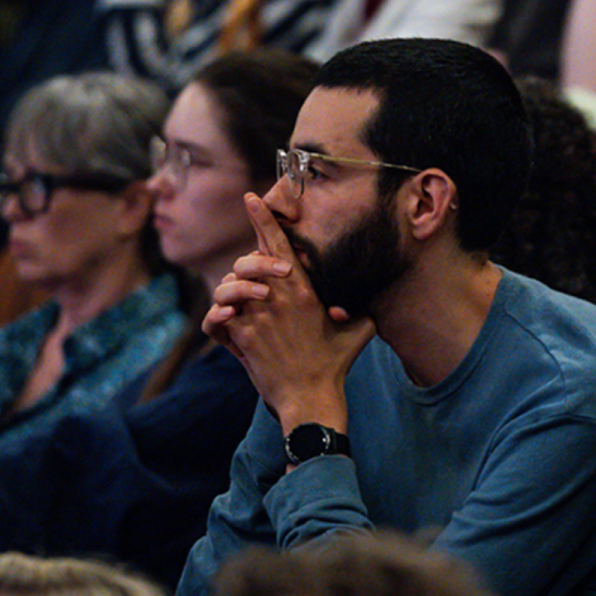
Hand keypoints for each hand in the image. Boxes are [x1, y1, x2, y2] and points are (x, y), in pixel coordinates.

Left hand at [203, 194, 374, 431]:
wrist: (309, 396)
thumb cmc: (334, 365)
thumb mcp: (358, 330)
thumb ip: (361, 306)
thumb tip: (373, 295)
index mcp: (305, 290)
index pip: (279, 245)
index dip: (263, 218)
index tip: (251, 199)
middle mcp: (278, 297)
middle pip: (251, 260)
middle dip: (248, 259)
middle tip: (253, 266)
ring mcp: (258, 315)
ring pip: (232, 284)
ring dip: (234, 289)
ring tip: (243, 302)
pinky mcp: (242, 334)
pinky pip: (222, 313)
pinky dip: (223, 314)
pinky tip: (229, 320)